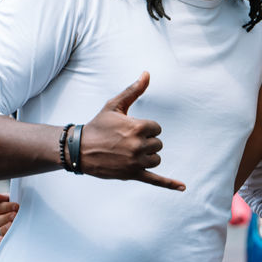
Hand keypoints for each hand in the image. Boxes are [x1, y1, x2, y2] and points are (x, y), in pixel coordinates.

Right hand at [0, 193, 17, 249]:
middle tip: (15, 215)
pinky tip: (6, 239)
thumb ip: (4, 198)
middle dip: (5, 217)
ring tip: (13, 225)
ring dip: (3, 229)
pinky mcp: (2, 245)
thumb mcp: (14, 201)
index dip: (3, 207)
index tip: (16, 205)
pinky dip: (0, 244)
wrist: (31, 219)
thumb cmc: (21, 208)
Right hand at [81, 73, 184, 190]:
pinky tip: (183, 188)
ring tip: (128, 153)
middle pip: (158, 144)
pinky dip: (169, 184)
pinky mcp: (132, 174)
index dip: (146, 129)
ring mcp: (136, 162)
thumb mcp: (115, 105)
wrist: (78, 149)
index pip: (157, 128)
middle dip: (146, 143)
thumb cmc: (98, 125)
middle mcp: (139, 145)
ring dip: (147, 157)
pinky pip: (156, 180)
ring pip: (156, 159)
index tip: (130, 130)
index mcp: (138, 127)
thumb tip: (147, 73)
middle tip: (126, 142)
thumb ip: (134, 90)